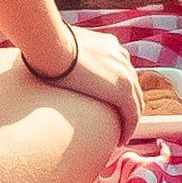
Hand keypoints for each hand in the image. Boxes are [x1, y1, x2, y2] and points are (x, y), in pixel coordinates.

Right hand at [30, 30, 145, 125]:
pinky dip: (129, 128)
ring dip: (129, 119)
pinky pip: (132, 115)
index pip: (120, 70)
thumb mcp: (62, 43)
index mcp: (108, 45)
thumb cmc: (46, 44)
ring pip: (135, 102)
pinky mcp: (122, 90)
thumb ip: (65, 50)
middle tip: (118, 122)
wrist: (51, 45)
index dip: (117, 89)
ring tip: (120, 133)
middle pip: (132, 86)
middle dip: (127, 105)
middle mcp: (120, 57)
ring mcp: (124, 73)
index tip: (109, 101)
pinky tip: (121, 139)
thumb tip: (47, 55)